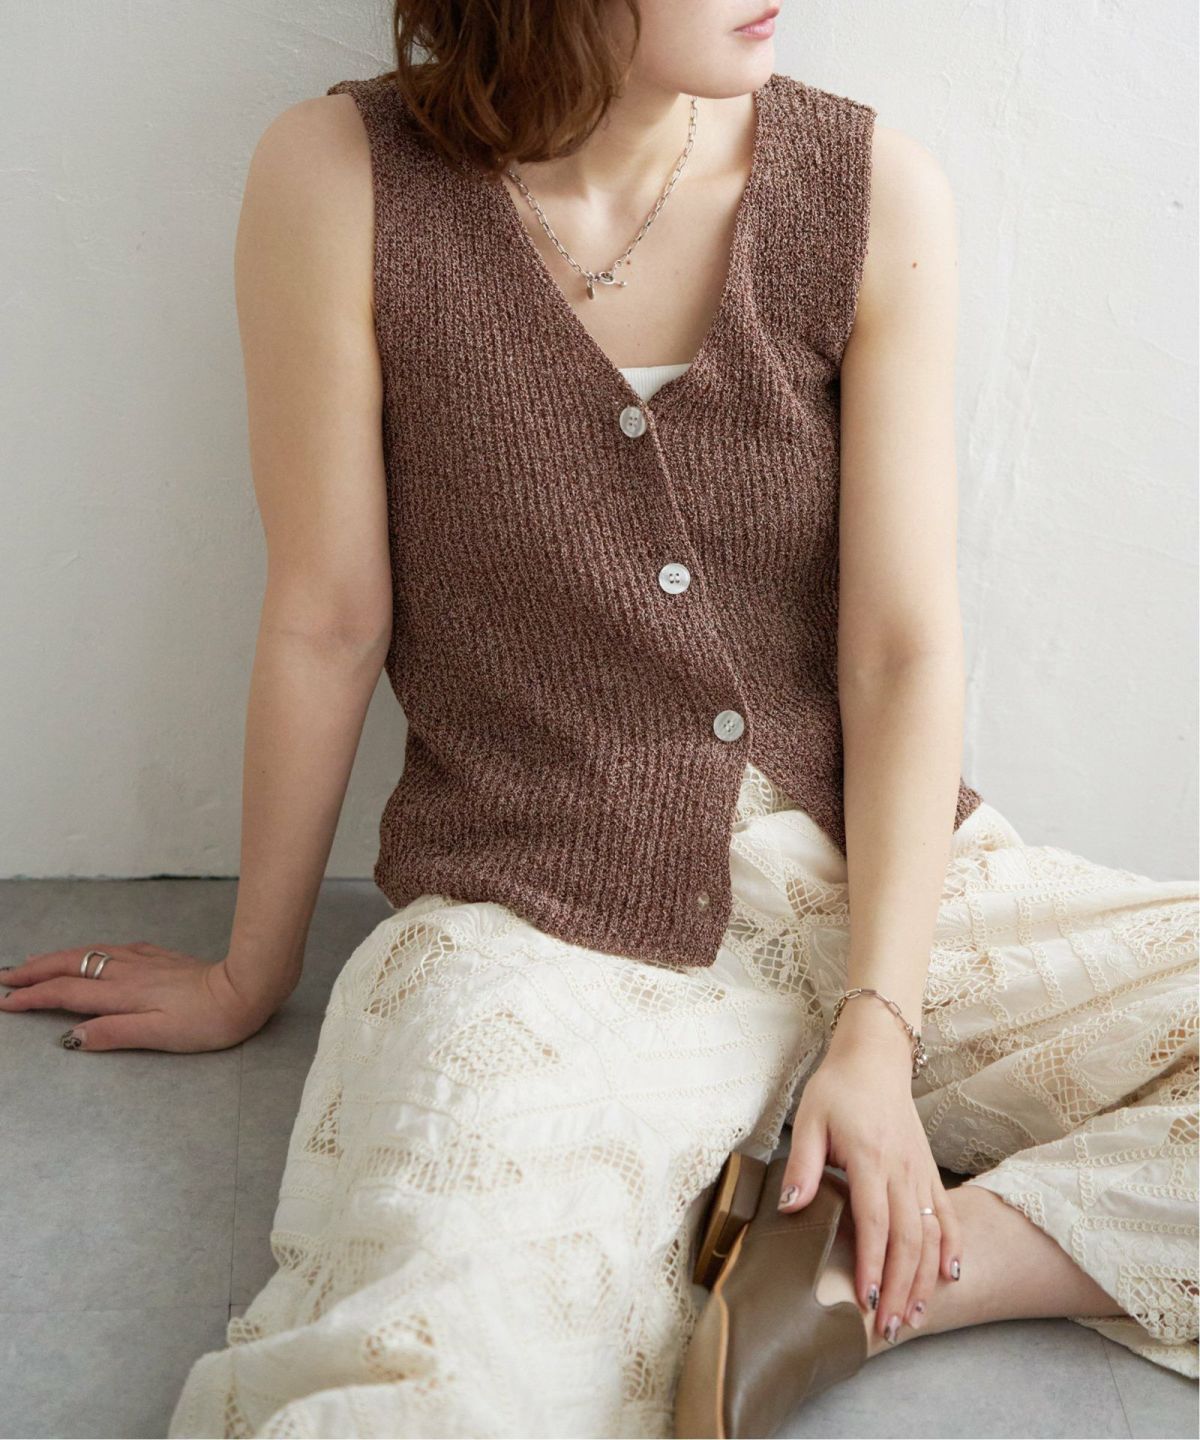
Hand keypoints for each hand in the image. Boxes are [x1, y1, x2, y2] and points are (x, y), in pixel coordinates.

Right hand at [0, 942, 288, 1053]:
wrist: (248, 989)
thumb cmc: (208, 1020)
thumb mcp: (160, 1036)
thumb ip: (114, 1033)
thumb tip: (71, 1036)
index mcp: (124, 993)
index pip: (67, 993)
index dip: (34, 997)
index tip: (6, 1001)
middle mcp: (129, 972)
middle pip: (72, 966)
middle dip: (36, 971)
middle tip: (7, 977)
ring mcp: (146, 960)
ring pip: (91, 953)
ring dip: (59, 958)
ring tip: (36, 964)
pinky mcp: (162, 957)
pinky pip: (115, 949)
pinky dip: (91, 951)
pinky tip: (94, 954)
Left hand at [776, 999, 962, 1340]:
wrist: (875, 1058)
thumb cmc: (837, 1089)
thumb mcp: (809, 1119)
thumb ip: (802, 1165)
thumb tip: (791, 1208)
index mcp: (871, 1158)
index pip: (875, 1221)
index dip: (873, 1264)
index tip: (867, 1300)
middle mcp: (902, 1169)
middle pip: (908, 1238)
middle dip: (901, 1287)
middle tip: (890, 1327)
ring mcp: (921, 1171)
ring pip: (931, 1234)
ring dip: (924, 1279)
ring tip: (915, 1316)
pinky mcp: (929, 1170)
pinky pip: (946, 1214)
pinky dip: (951, 1247)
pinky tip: (949, 1277)